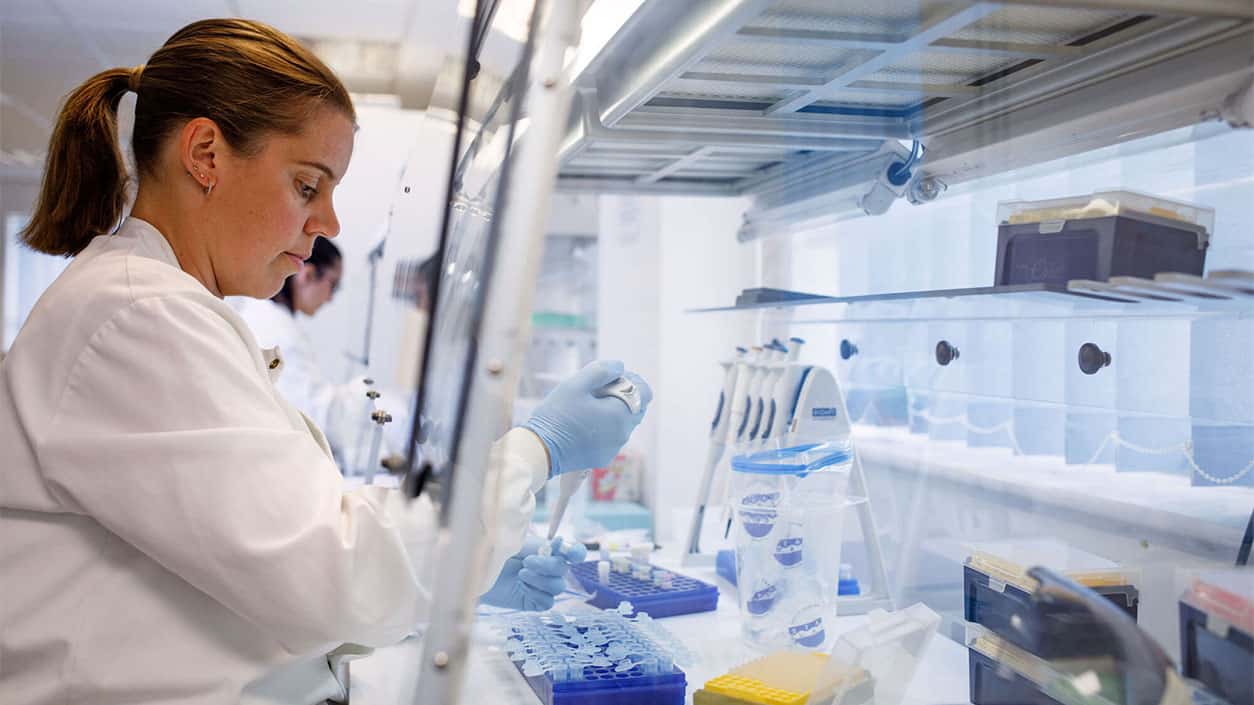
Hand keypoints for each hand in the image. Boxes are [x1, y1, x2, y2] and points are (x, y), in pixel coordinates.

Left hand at [480, 536, 586, 610]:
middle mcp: (550, 570)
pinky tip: (522, 586)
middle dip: (547, 565)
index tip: (570, 553)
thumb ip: (545, 546)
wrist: (478, 570)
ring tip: (521, 573)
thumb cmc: (498, 552)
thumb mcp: (522, 544)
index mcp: (550, 552)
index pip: (575, 553)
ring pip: (557, 587)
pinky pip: (547, 602)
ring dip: (540, 579)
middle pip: (564, 570)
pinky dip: (536, 593)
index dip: (577, 553)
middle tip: (527, 562)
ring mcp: (543, 587)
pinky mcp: (534, 602)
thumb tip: (562, 543)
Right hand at [523, 360, 652, 476]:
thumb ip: (601, 370)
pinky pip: (613, 437)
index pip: (645, 392)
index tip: (612, 377)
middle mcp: (623, 434)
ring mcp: (614, 448)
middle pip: (637, 407)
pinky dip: (606, 427)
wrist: (541, 450)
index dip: (632, 379)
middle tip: (598, 390)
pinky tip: (584, 423)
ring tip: (588, 406)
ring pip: (624, 423)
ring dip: (613, 411)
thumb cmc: (557, 415)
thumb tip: (619, 366)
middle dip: (623, 395)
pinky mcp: (603, 457)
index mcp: (620, 414)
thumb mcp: (576, 384)